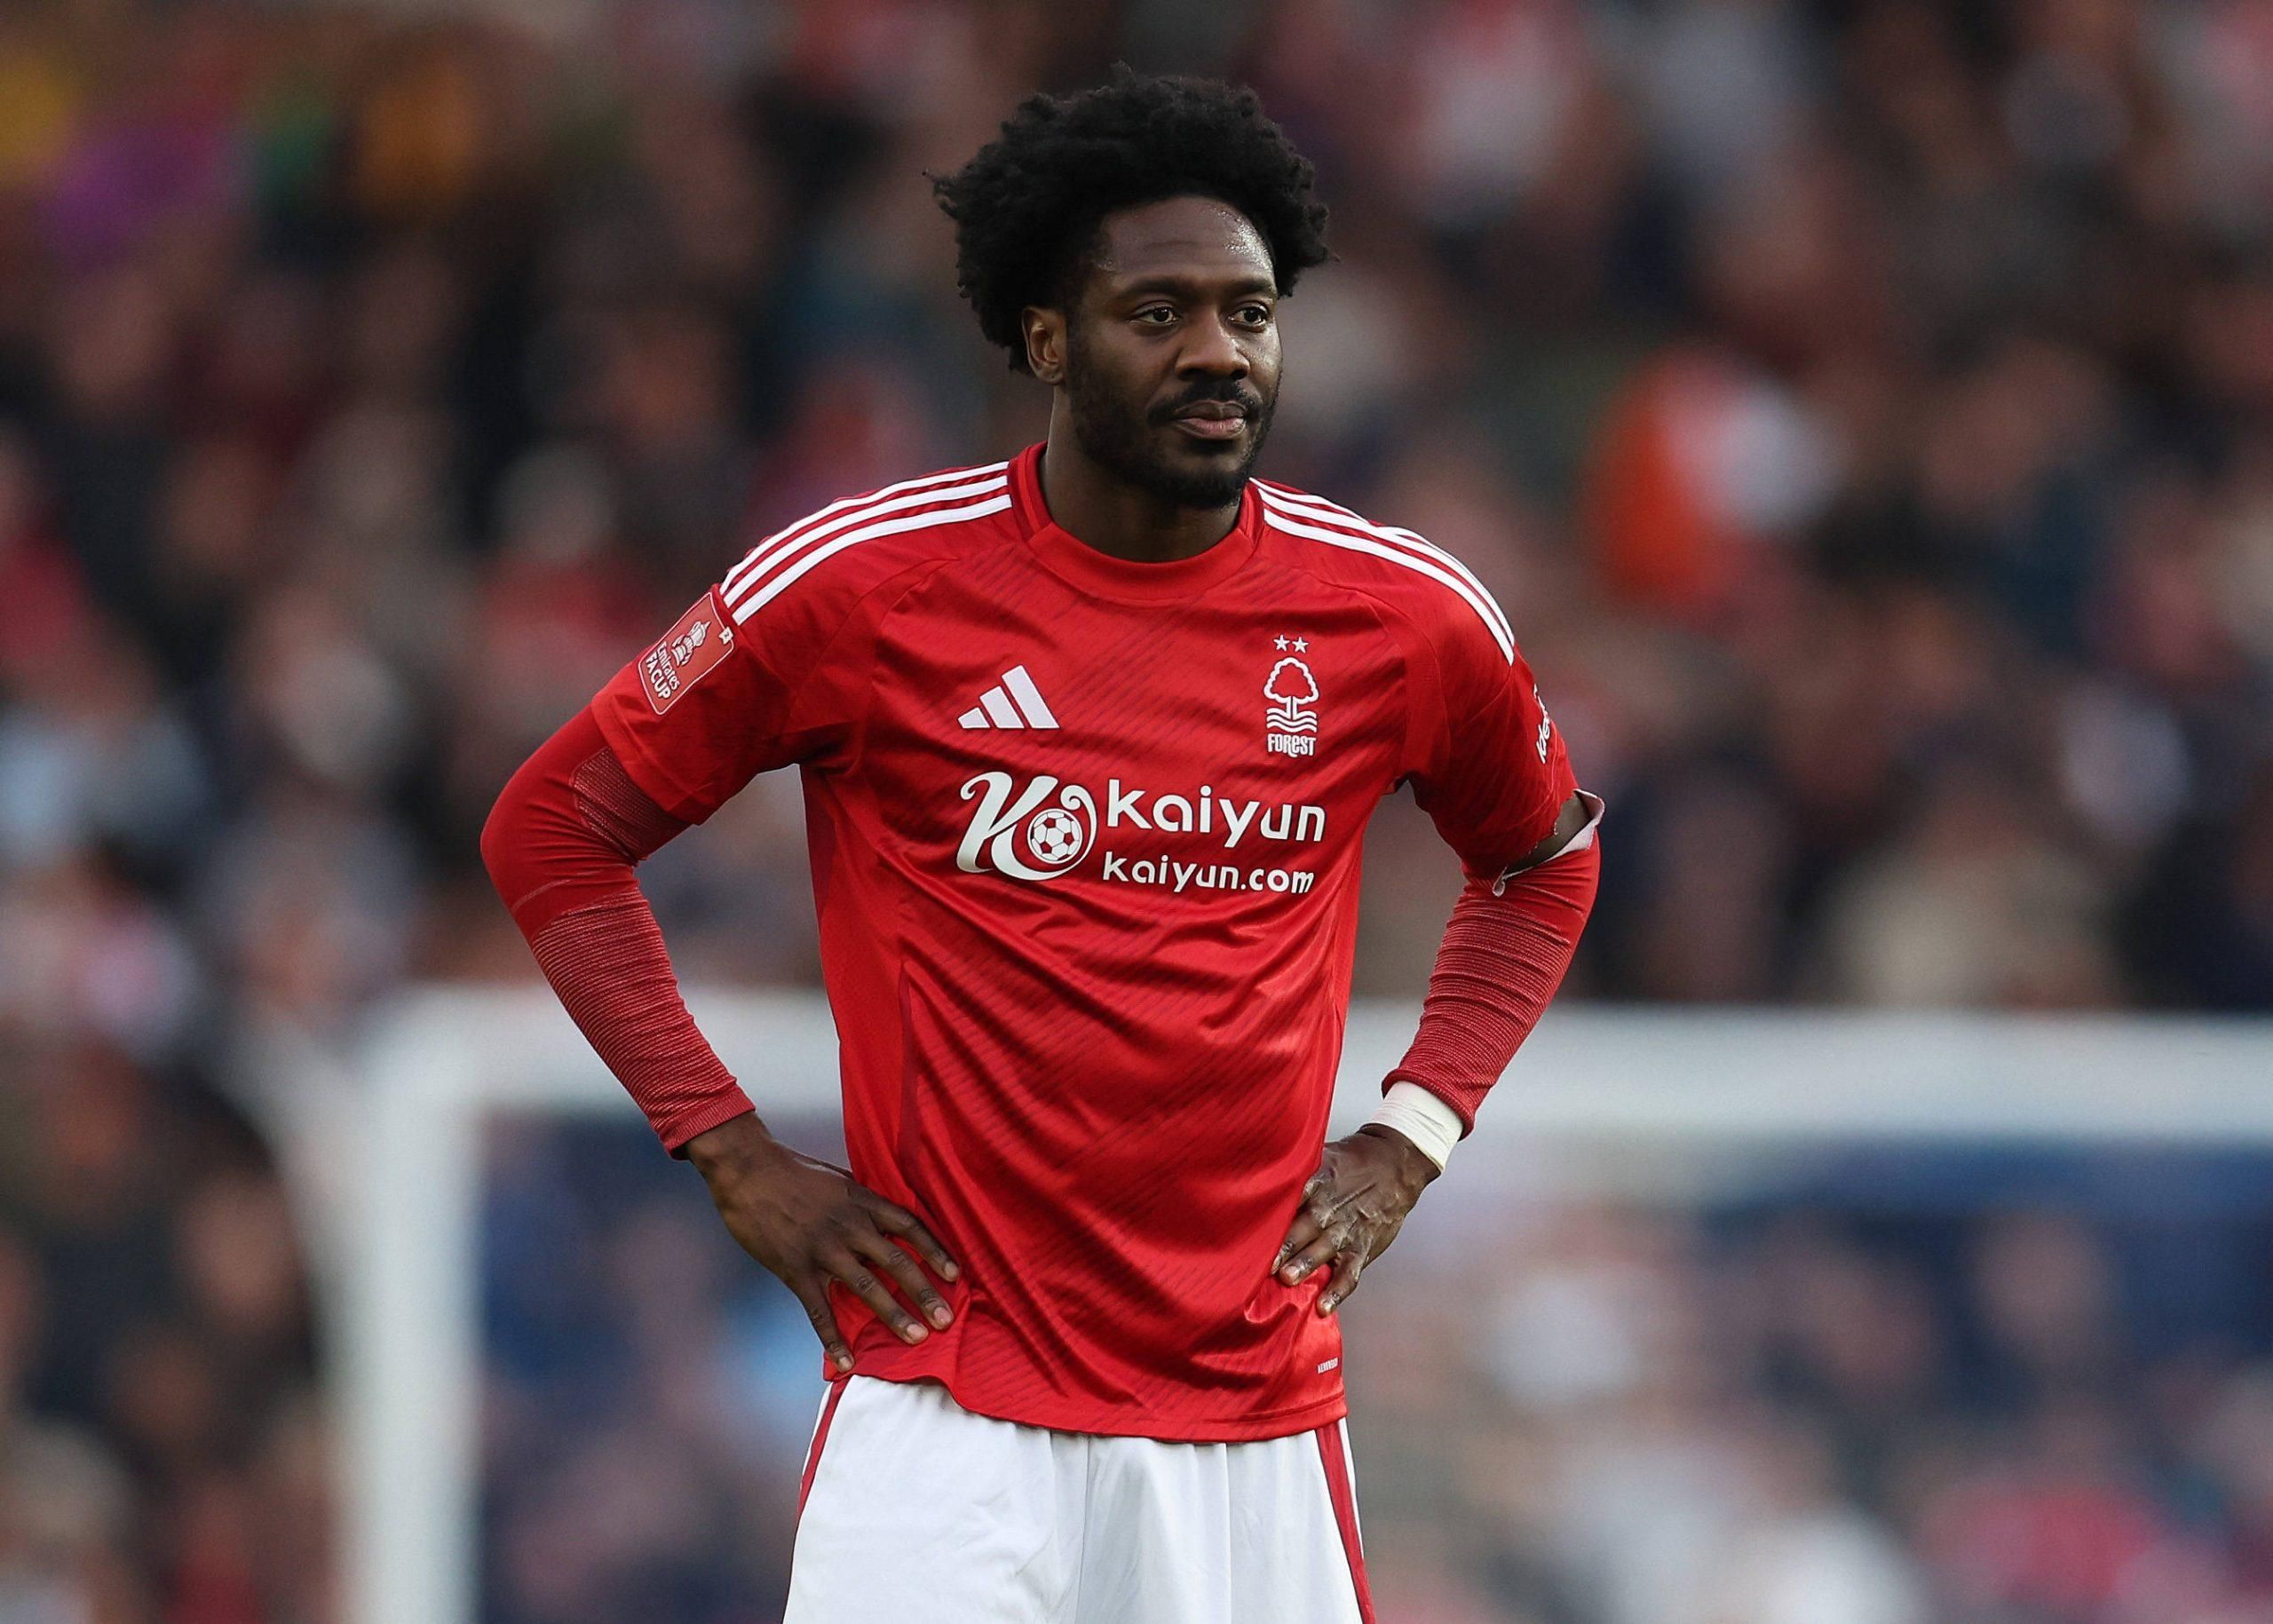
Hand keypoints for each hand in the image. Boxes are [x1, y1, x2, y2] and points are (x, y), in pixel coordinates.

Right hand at [685, 1114, 958, 1371]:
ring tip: (915, 1337)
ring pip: (865, 1287)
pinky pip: (819, 1309)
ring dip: (893, 1314)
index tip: (954, 1274)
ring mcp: (823, 1249)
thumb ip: (864, 1203)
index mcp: (863, 1201)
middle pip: (896, 1262)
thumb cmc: (795, 1172)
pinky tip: (846, 1361)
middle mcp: (850, 1226)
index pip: (910, 1227)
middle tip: (945, 1319)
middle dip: (924, 1292)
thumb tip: (888, 1223)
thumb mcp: (840, 1180)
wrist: (748, 1171)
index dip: (935, 1251)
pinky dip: (833, 1338)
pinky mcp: (795, 1269)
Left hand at [1270, 1125, 1438, 1314]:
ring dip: (1306, 1263)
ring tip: (1288, 1278)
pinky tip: (1323, 1307)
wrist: (1394, 1166)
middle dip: (1285, 1243)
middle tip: (1264, 1259)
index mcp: (1316, 1181)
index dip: (1273, 1210)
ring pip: (1324, 1248)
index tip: (1251, 1224)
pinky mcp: (1362, 1247)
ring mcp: (1346, 1229)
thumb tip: (1249, 1172)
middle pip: (1304, 1224)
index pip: (1291, 1195)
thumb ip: (1293, 1169)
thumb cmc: (1351, 1163)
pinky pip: (1349, 1272)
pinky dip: (1338, 1290)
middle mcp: (1329, 1207)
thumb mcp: (1322, 1155)